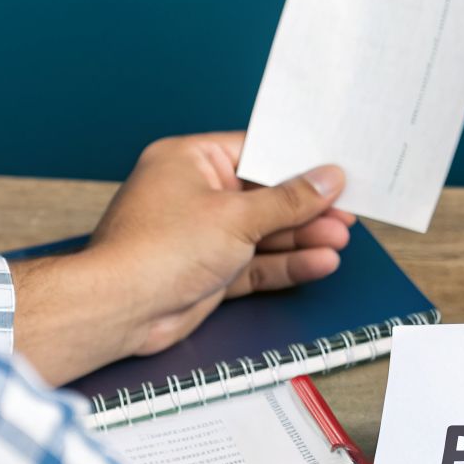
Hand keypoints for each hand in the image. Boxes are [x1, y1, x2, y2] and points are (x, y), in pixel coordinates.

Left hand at [10, 132, 354, 384]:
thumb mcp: (238, 216)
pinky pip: (254, 263)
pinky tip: (318, 262)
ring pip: (263, 233)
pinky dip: (285, 264)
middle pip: (264, 196)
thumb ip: (289, 200)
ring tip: (339, 239)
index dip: (298, 164)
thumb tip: (326, 179)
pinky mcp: (207, 271)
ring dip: (301, 238)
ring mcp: (201, 234)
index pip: (256, 153)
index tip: (334, 172)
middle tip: (345, 212)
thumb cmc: (155, 251)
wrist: (118, 310)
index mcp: (189, 160)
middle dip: (306, 209)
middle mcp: (194, 193)